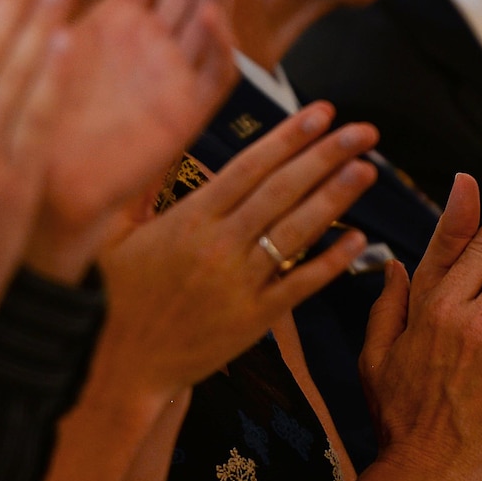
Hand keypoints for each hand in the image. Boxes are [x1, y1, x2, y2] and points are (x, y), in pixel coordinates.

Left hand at [32, 0, 238, 273]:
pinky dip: (219, 45)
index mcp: (123, 21)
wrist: (41, 182)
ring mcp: (176, 75)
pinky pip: (216, 75)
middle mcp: (156, 43)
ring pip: (209, 22)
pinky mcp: (189, 112)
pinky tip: (210, 17)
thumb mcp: (50, 34)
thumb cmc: (39, 109)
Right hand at [92, 102, 377, 398]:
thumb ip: (141, 189)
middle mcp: (219, 245)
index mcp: (189, 219)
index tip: (321, 113)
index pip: (250, 167)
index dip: (289, 137)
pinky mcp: (253, 320)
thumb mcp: (115, 235)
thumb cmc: (116, 298)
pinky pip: (298, 285)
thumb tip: (155, 142)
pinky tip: (356, 239)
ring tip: (366, 169)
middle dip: (326, 156)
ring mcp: (238, 283)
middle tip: (362, 132)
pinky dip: (329, 262)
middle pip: (282, 191)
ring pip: (295, 232)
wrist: (123, 367)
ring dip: (335, 198)